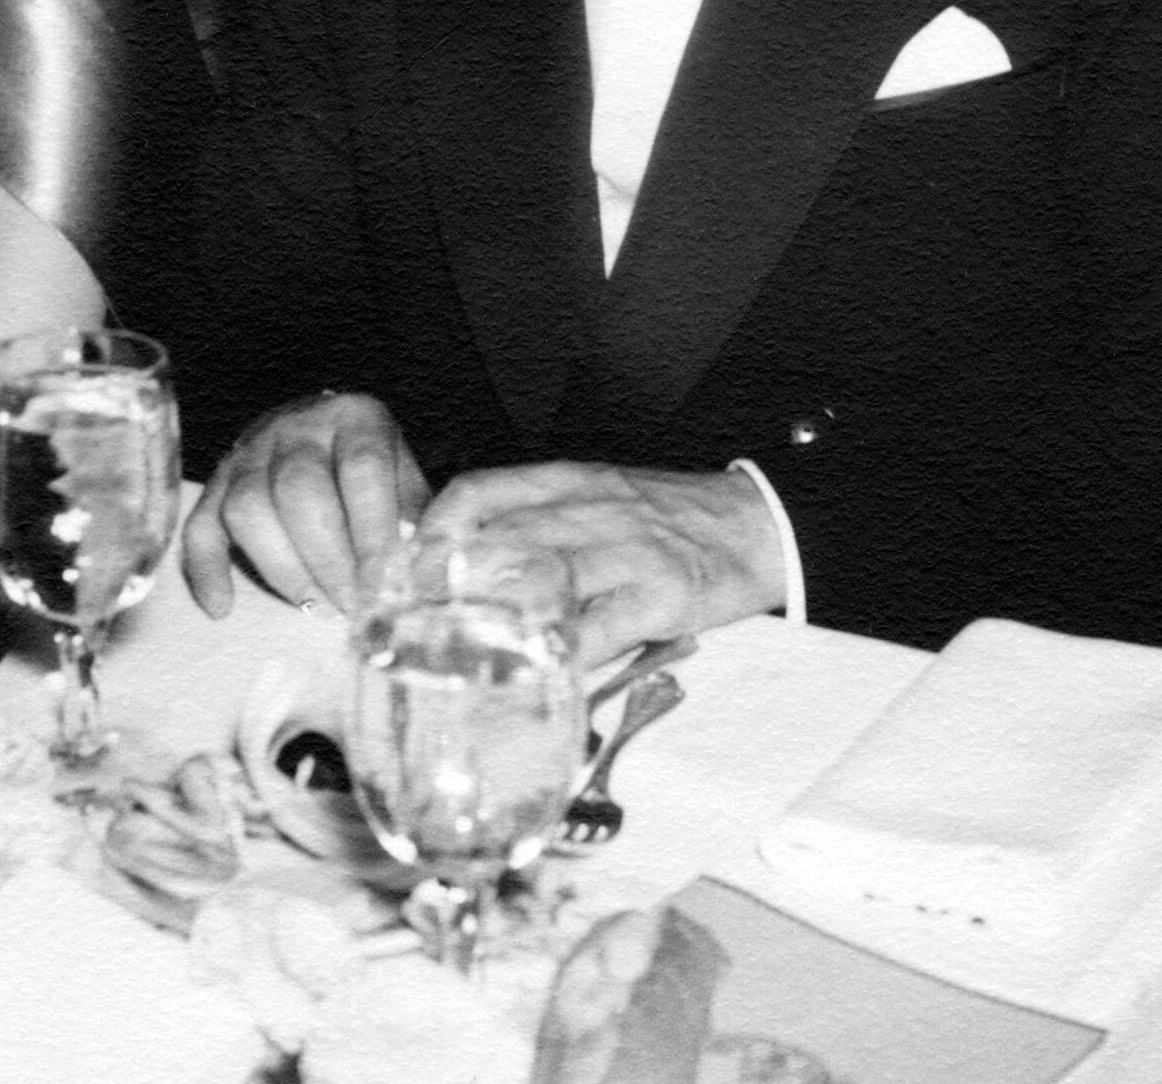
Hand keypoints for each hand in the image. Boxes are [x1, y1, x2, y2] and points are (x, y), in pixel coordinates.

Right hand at [179, 391, 428, 619]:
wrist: (319, 433)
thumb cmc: (372, 473)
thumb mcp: (405, 479)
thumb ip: (416, 521)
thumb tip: (422, 578)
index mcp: (356, 417)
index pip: (362, 469)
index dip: (372, 532)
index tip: (383, 586)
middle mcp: (298, 425)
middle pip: (299, 490)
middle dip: (327, 561)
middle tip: (350, 607)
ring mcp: (250, 450)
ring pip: (248, 508)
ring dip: (283, 570)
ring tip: (315, 608)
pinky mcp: (217, 481)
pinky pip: (199, 524)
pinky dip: (205, 569)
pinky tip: (223, 605)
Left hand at [421, 462, 783, 661]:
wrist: (757, 524)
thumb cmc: (669, 519)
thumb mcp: (599, 498)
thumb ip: (541, 521)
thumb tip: (472, 564)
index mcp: (570, 481)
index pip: (482, 490)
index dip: (434, 528)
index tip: (404, 567)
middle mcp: (591, 508)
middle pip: (501, 539)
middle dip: (448, 585)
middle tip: (410, 626)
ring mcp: (627, 550)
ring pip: (544, 579)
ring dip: (493, 620)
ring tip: (453, 657)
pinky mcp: (660, 593)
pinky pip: (600, 628)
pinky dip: (561, 657)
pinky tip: (535, 679)